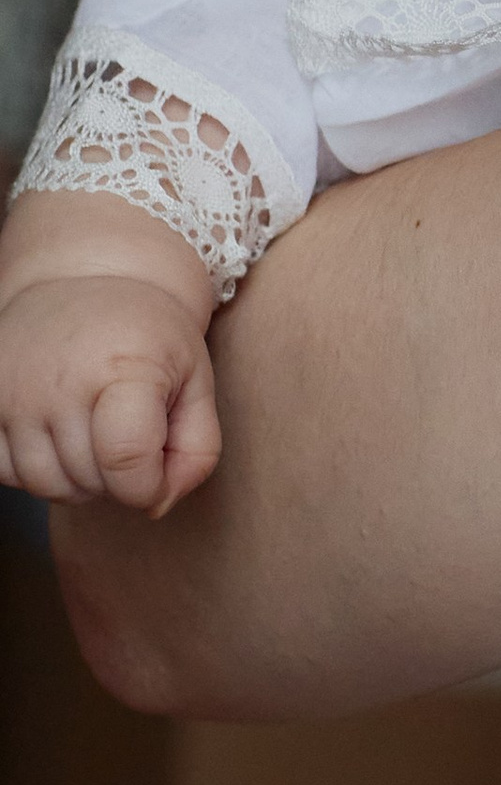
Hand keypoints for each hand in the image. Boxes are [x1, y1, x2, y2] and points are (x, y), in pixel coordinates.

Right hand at [0, 272, 221, 512]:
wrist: (84, 279)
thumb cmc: (148, 334)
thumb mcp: (196, 380)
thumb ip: (197, 451)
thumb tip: (157, 505)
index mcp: (121, 369)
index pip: (127, 463)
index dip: (149, 486)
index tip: (158, 467)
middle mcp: (56, 382)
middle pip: (89, 482)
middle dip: (119, 477)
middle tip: (130, 430)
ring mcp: (10, 394)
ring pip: (46, 485)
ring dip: (78, 476)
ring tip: (96, 430)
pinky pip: (7, 472)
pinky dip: (36, 466)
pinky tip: (58, 431)